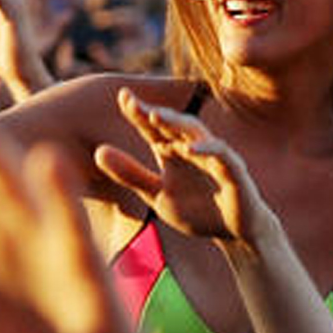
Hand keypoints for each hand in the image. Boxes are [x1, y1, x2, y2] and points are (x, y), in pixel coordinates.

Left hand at [94, 89, 272, 243]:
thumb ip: (131, 174)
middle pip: (173, 123)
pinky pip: (221, 154)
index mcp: (173, 151)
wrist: (235, 234)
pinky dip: (206, 149)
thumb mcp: (157, 195)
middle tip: (132, 102)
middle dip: (153, 112)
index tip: (121, 97)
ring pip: (196, 132)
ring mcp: (215, 157)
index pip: (152, 128)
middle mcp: (193, 148)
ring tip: (154, 117)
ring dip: (176, 123)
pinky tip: (187, 149)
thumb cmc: (198, 211)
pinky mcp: (234, 170)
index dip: (137, 112)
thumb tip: (97, 151)